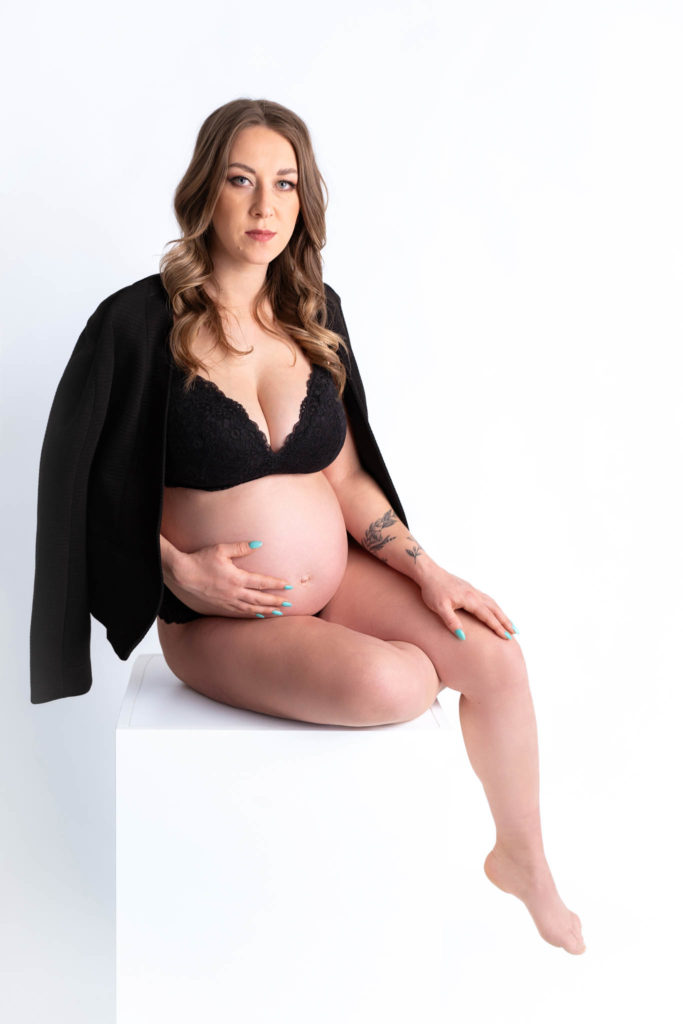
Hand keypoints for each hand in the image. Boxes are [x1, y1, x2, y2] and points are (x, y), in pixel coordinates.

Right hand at [165, 540, 292, 617]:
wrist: (181, 575)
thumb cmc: (200, 560)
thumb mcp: (221, 549)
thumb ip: (241, 547)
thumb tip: (258, 544)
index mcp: (237, 578)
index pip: (262, 582)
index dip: (276, 584)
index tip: (288, 586)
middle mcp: (234, 593)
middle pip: (260, 599)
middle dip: (276, 602)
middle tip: (289, 605)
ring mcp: (227, 602)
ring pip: (251, 609)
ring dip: (266, 611)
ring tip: (278, 613)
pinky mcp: (219, 607)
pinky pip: (239, 613)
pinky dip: (250, 615)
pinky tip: (257, 615)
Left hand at [418, 564, 515, 639]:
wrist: (428, 572)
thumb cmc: (432, 590)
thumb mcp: (439, 607)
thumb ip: (451, 621)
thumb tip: (462, 636)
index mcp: (470, 599)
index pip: (487, 616)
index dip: (497, 627)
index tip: (507, 637)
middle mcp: (474, 594)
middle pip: (494, 609)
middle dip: (505, 621)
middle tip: (516, 632)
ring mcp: (472, 590)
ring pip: (492, 603)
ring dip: (502, 613)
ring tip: (509, 623)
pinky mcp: (468, 588)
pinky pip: (486, 599)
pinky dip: (494, 606)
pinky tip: (494, 610)